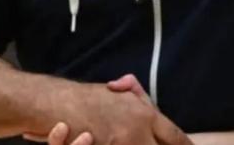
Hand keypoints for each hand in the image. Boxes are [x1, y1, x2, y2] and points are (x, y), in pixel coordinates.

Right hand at [25, 75, 191, 144]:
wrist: (58, 104)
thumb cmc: (88, 99)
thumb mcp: (120, 94)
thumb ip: (140, 101)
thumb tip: (153, 109)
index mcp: (145, 114)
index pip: (175, 136)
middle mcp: (137, 131)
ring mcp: (120, 144)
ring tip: (138, 142)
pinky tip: (109, 142)